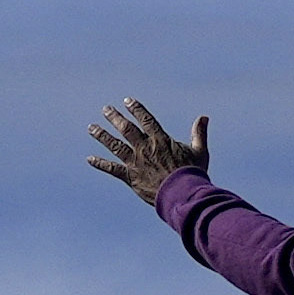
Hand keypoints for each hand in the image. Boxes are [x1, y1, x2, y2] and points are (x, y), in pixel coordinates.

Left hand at [90, 98, 214, 203]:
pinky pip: (112, 169)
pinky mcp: (130, 177)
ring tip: (92, 127)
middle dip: (115, 118)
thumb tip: (204, 117)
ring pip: (115, 146)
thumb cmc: (193, 174)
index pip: (146, 120)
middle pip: (126, 129)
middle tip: (106, 109)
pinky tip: (89, 159)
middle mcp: (145, 148)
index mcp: (160, 140)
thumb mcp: (200, 152)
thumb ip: (199, 133)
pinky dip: (100, 164)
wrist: (182, 194)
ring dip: (102, 135)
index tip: (128, 101)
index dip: (137, 109)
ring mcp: (136, 162)